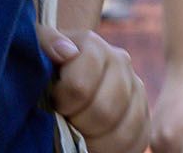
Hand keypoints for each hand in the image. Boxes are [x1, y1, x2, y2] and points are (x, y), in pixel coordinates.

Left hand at [45, 26, 148, 152]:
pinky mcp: (144, 115)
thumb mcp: (37, 44)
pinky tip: (96, 147)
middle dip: (78, 124)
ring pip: (123, 132)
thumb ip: (46, 40)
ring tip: (79, 137)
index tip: (54, 101)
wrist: (66, 69)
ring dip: (95, 143)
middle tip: (65, 122)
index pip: (79, 86)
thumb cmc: (47, 60)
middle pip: (103, 111)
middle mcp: (121, 63)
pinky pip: (138, 143)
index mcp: (94, 46)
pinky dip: (114, 151)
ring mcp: (136, 89)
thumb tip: (66, 52)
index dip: (62, 102)